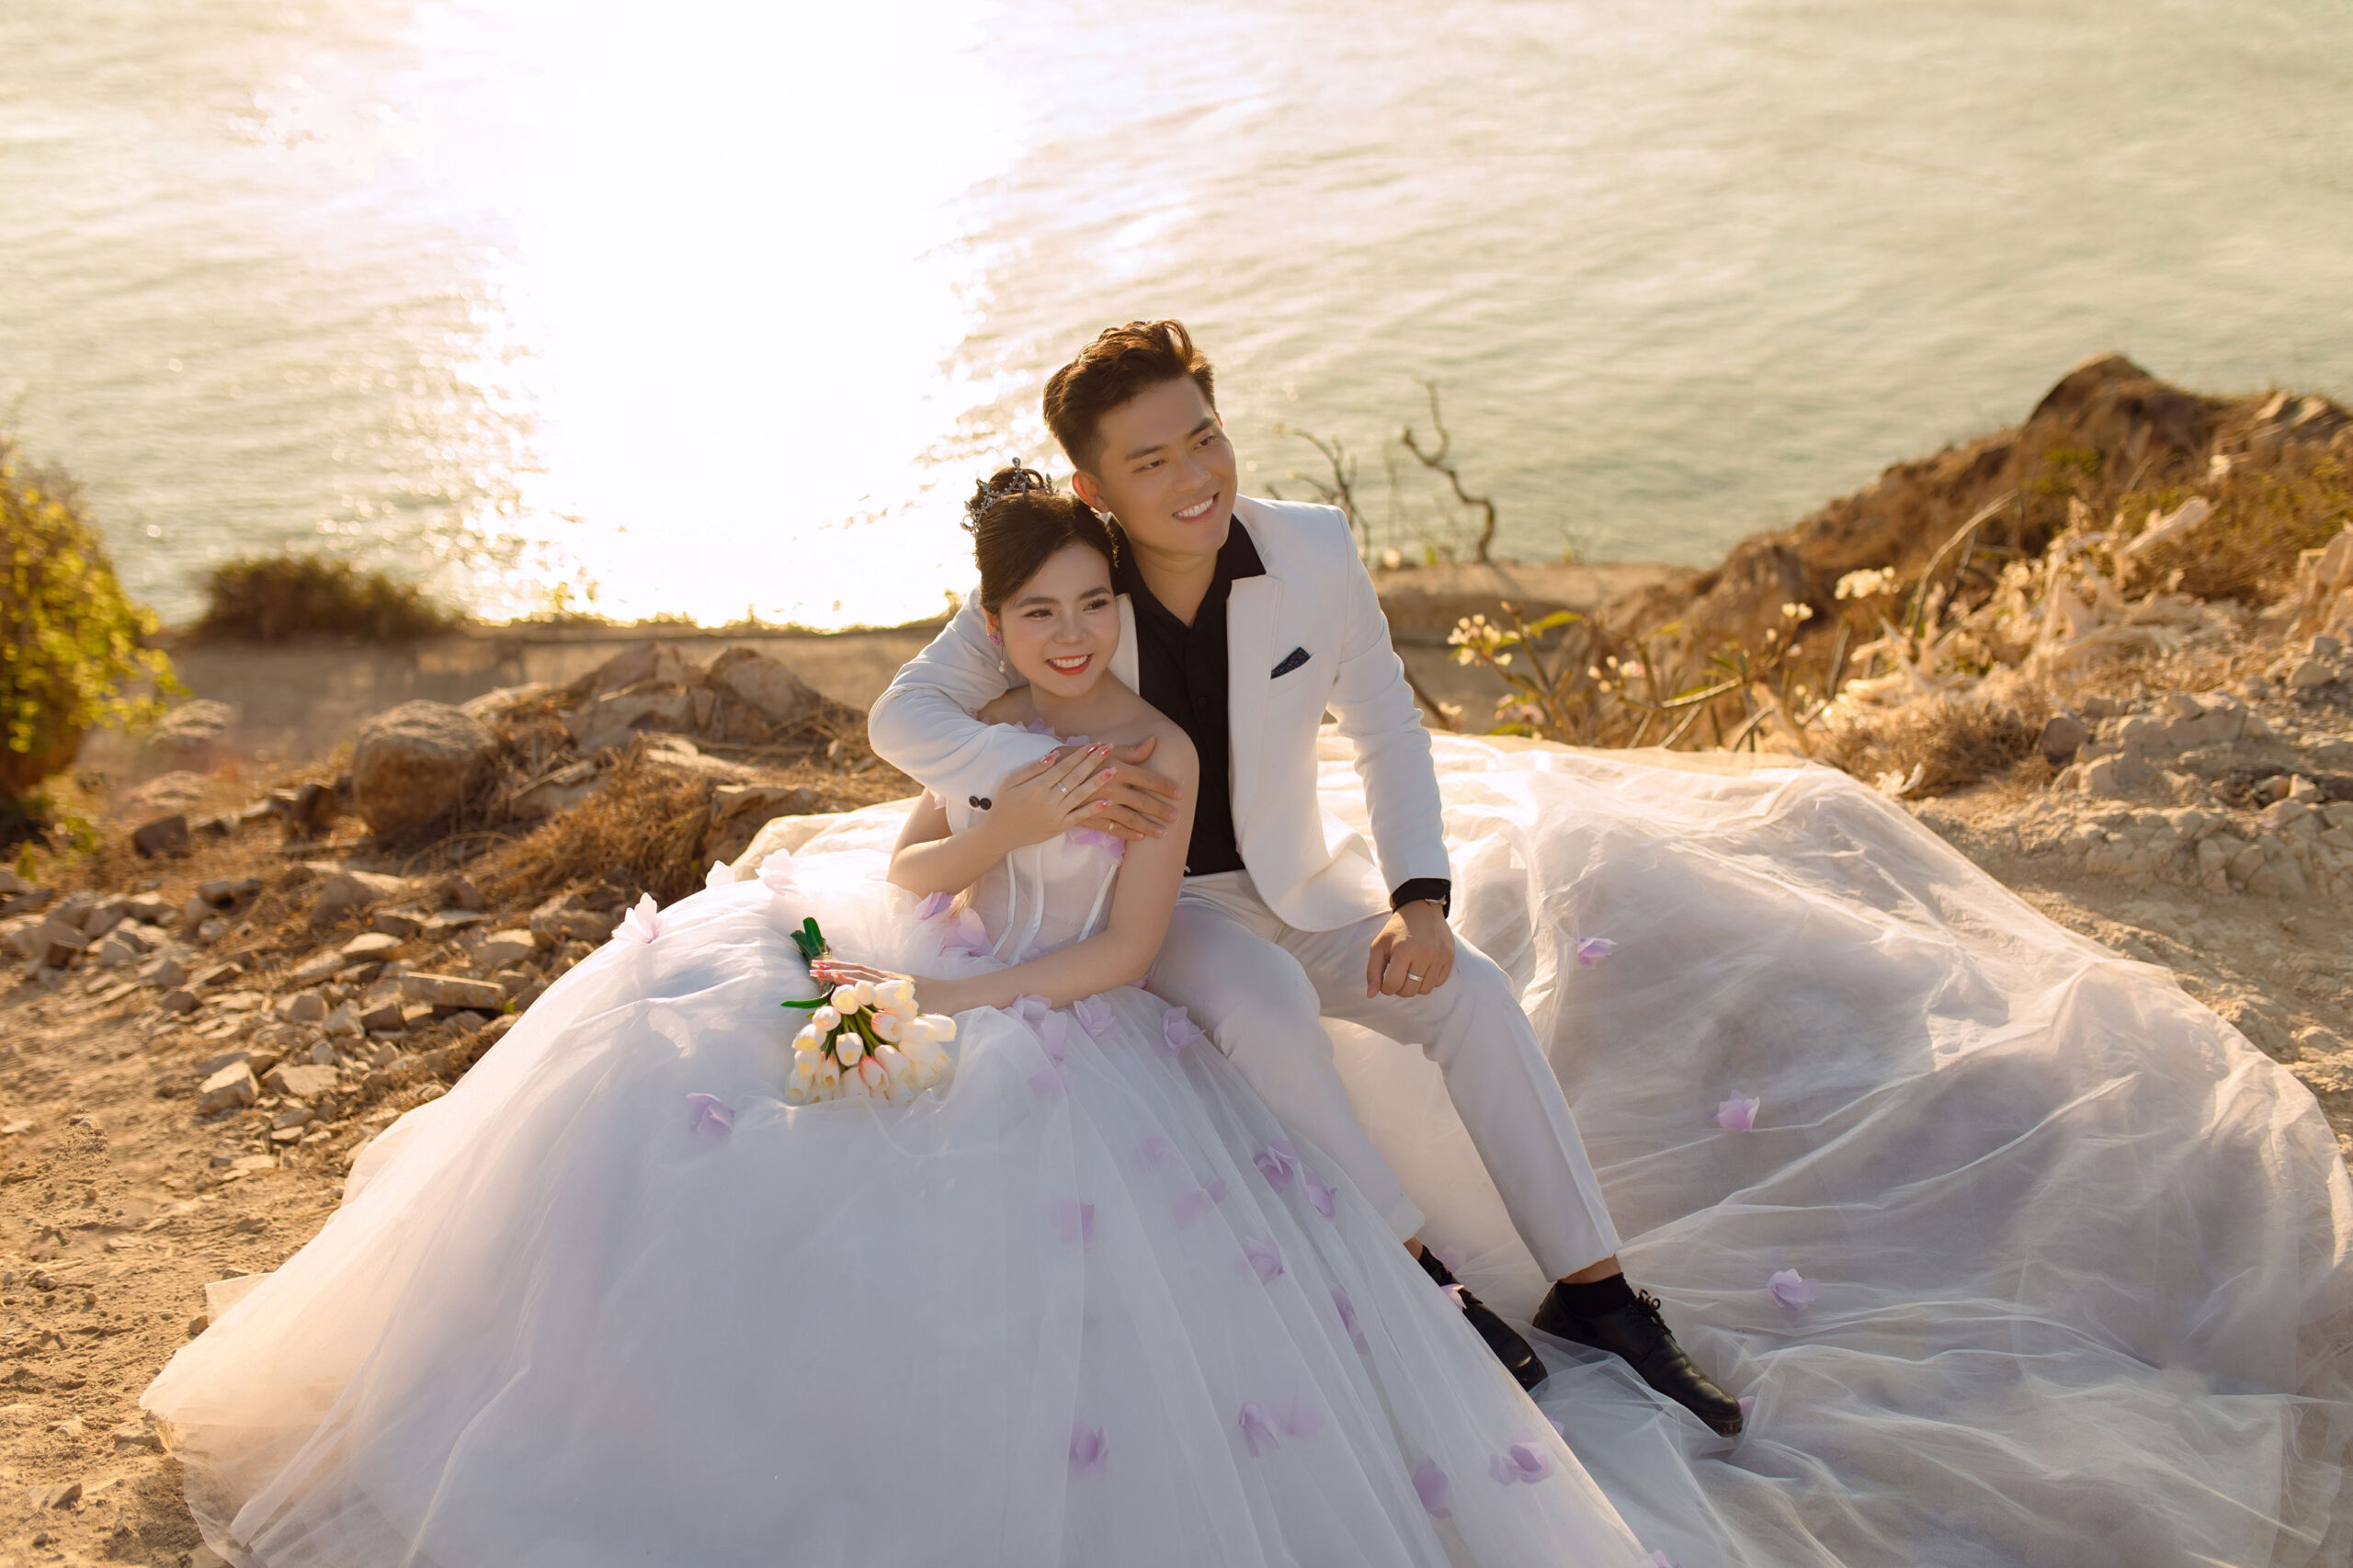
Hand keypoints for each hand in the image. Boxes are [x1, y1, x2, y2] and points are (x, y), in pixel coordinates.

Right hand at [808, 958, 964, 1014]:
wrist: (957, 993)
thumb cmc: (940, 1008)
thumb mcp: (918, 1020)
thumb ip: (899, 1023)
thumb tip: (879, 1032)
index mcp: (892, 989)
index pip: (861, 982)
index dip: (842, 979)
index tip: (823, 975)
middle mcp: (889, 980)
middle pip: (857, 972)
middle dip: (834, 969)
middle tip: (812, 967)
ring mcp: (893, 977)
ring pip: (862, 969)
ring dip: (841, 967)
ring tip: (822, 964)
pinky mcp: (896, 978)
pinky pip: (871, 972)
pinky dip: (855, 970)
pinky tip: (845, 970)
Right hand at [986, 743, 1120, 847]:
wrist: (1000, 834)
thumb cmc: (1004, 804)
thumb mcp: (1010, 782)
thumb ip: (1031, 768)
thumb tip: (1053, 755)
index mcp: (1036, 787)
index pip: (1063, 766)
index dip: (1079, 755)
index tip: (1092, 744)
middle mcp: (1048, 800)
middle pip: (1075, 777)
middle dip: (1092, 762)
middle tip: (1107, 748)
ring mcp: (1056, 815)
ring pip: (1081, 795)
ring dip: (1098, 782)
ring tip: (1113, 770)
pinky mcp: (1060, 827)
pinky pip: (1079, 817)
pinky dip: (1094, 809)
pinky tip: (1108, 801)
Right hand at [1059, 734, 1182, 842]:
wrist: (1042, 775)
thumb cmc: (1073, 757)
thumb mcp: (1100, 750)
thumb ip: (1129, 751)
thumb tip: (1153, 742)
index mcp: (1116, 769)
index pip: (1148, 778)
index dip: (1165, 786)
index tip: (1180, 793)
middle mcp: (1111, 788)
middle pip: (1142, 800)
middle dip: (1161, 810)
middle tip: (1176, 816)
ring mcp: (1099, 804)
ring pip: (1129, 818)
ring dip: (1148, 826)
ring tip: (1163, 832)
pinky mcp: (1087, 818)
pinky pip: (1111, 828)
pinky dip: (1126, 834)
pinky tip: (1138, 838)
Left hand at [1365, 902, 1454, 999]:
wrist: (1421, 909)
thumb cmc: (1397, 930)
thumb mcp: (1379, 946)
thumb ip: (1373, 971)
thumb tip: (1371, 995)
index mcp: (1403, 950)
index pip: (1393, 985)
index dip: (1386, 988)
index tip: (1386, 981)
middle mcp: (1424, 953)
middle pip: (1410, 990)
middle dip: (1400, 989)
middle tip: (1398, 976)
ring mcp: (1439, 956)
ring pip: (1425, 990)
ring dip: (1415, 986)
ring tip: (1410, 972)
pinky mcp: (1449, 957)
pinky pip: (1438, 983)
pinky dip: (1429, 980)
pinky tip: (1423, 968)